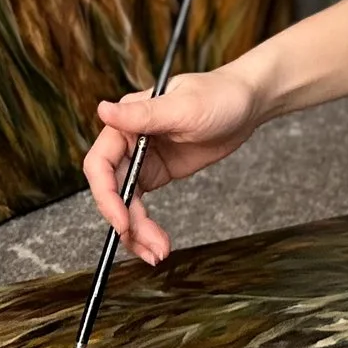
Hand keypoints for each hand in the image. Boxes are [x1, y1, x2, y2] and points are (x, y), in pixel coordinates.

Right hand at [81, 66, 261, 264]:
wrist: (247, 104)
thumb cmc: (219, 95)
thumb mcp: (184, 108)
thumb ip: (143, 115)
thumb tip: (103, 109)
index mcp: (128, 120)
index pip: (100, 163)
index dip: (106, 195)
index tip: (122, 221)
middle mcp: (129, 140)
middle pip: (111, 190)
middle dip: (126, 221)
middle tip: (147, 245)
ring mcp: (143, 159)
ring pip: (126, 204)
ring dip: (136, 232)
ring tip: (158, 252)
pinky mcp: (158, 173)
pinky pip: (141, 206)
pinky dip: (146, 227)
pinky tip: (158, 243)